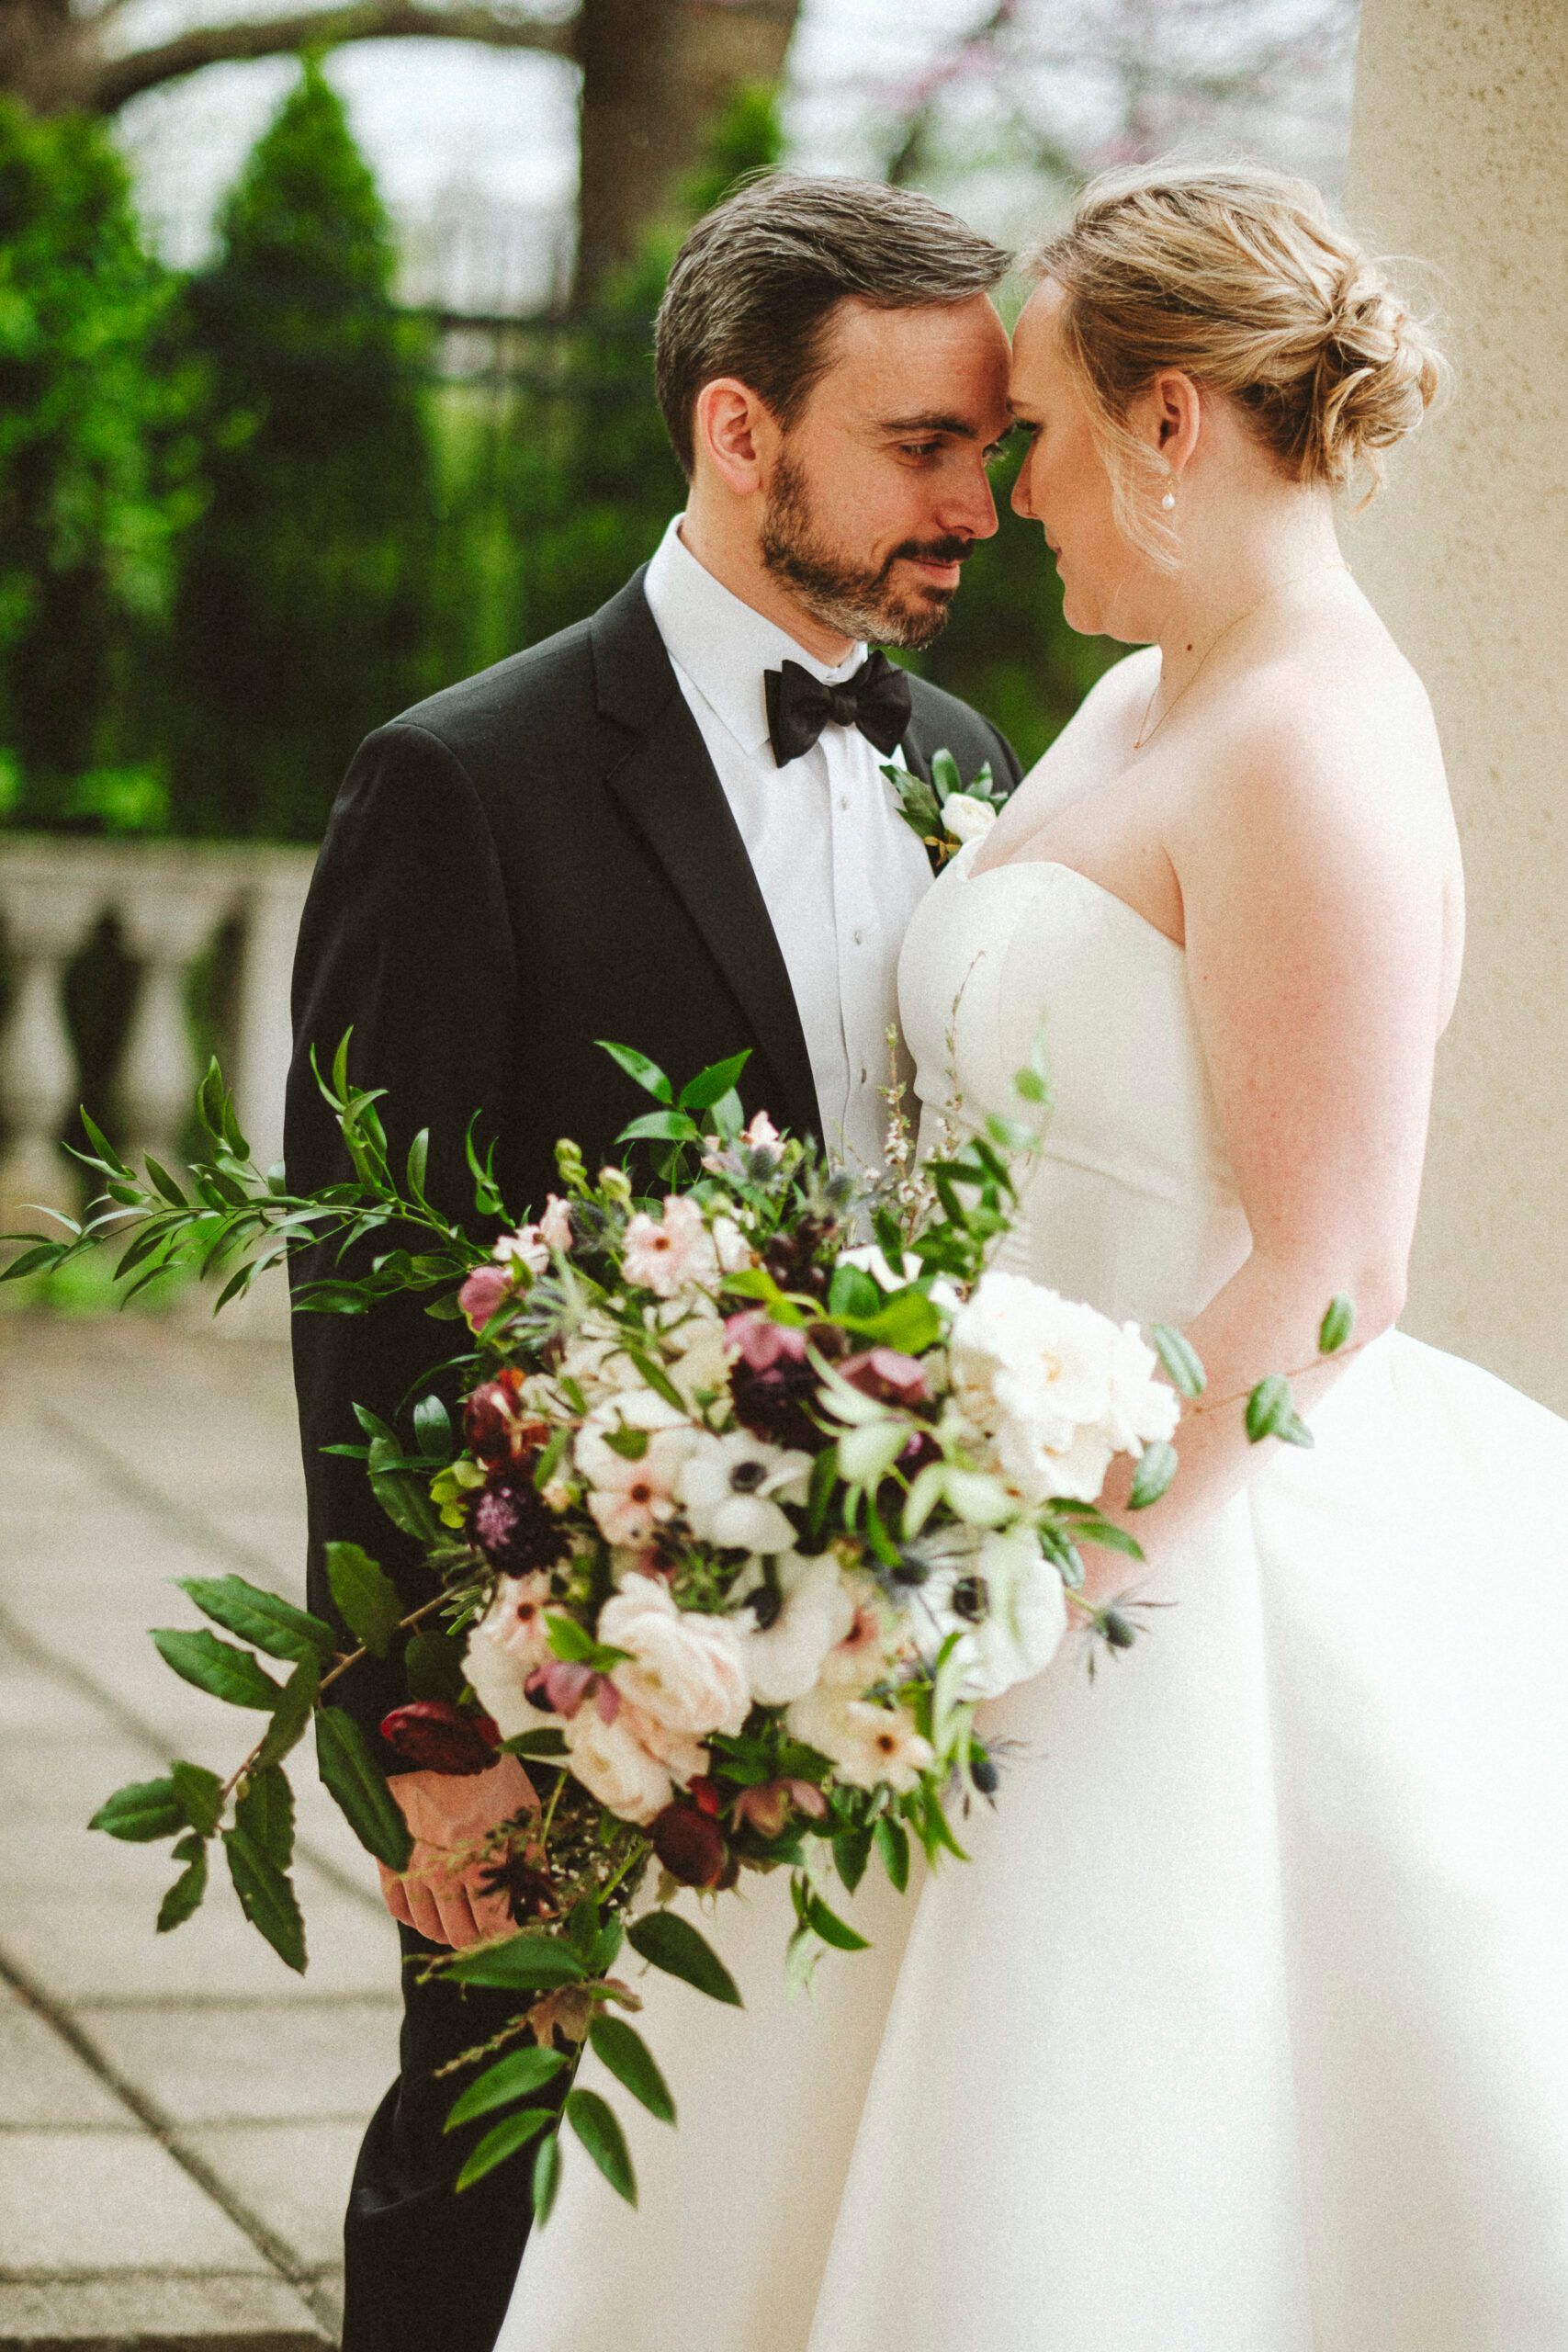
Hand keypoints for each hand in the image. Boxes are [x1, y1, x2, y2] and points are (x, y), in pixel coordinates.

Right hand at [378, 1756, 535, 1949]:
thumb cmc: (492, 1775)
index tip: (510, 1928)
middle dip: (477, 1937)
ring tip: (459, 1920)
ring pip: (428, 1927)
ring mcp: (414, 1864)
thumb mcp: (524, 1815)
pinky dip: (415, 1915)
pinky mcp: (389, 1854)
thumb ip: (533, 1867)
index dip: (505, 1935)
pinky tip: (430, 1905)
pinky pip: (398, 1906)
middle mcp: (446, 1869)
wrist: (439, 1739)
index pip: (494, 1928)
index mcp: (484, 1860)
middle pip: (460, 1935)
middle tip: (484, 1925)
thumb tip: (544, 1913)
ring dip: (446, 1930)